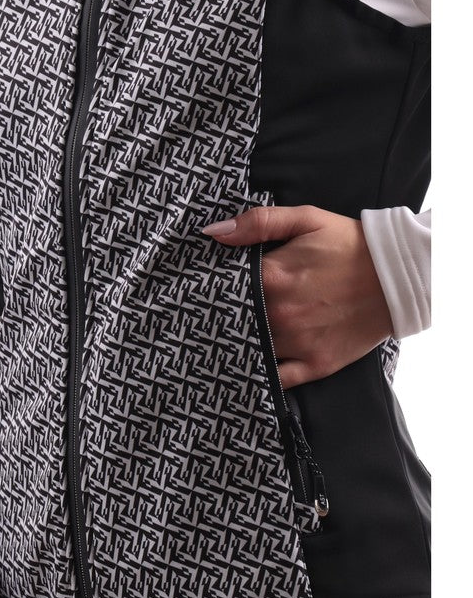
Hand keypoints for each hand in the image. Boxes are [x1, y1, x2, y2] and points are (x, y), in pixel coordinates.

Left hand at [200, 204, 393, 388]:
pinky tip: (250, 363)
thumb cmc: (348, 244)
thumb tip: (214, 233)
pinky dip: (261, 372)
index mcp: (272, 277)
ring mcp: (297, 343)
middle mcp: (279, 314)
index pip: (222, 285)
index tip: (199, 285)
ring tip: (224, 336)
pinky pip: (276, 378)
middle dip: (221, 313)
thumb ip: (258, 222)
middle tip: (206, 311)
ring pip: (250, 347)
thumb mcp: (305, 219)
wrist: (398, 276)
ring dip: (238, 341)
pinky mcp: (315, 365)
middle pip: (232, 318)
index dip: (210, 284)